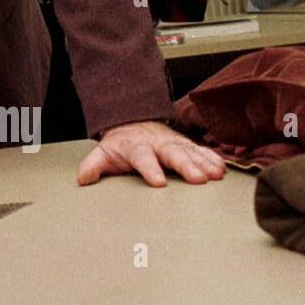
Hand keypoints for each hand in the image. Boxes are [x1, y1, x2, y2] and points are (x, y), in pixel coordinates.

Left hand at [77, 120, 225, 186]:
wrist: (133, 122)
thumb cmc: (120, 145)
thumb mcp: (103, 153)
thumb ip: (93, 165)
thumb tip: (82, 179)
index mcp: (136, 147)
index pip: (142, 158)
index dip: (150, 169)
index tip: (159, 183)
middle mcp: (158, 144)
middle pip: (172, 154)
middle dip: (186, 166)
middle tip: (198, 179)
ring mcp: (173, 143)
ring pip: (190, 152)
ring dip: (204, 163)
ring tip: (216, 175)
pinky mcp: (185, 145)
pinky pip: (200, 151)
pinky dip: (212, 159)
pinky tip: (222, 169)